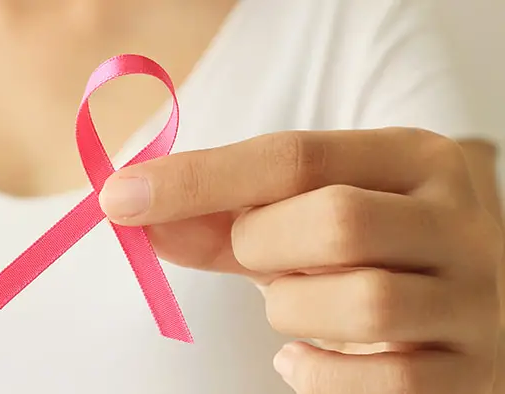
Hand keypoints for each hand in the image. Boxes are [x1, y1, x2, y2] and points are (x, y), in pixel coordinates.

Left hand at [99, 128, 501, 393]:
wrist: (461, 305)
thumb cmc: (361, 251)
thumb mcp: (302, 217)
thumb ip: (223, 215)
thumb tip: (132, 209)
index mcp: (414, 159)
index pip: (295, 156)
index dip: (198, 178)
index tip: (121, 196)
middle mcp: (458, 222)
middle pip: (335, 221)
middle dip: (263, 245)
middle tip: (255, 254)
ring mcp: (474, 300)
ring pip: (362, 303)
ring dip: (292, 311)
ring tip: (293, 305)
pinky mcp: (473, 371)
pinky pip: (383, 381)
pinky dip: (318, 373)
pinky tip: (303, 358)